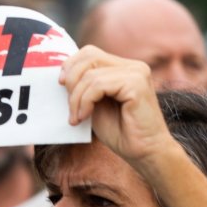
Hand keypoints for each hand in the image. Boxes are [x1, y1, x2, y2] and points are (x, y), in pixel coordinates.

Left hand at [59, 46, 176, 168]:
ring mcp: (136, 73)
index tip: (61, 86)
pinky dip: (85, 101)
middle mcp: (133, 66)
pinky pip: (98, 84)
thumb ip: (85, 87)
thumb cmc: (121, 133)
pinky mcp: (136, 83)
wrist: (145, 153)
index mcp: (124, 68)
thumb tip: (63, 74)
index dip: (71, 66)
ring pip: (90, 74)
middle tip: (70, 108)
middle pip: (89, 56)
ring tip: (76, 118)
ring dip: (76, 98)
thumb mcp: (96, 104)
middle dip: (71, 81)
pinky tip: (85, 117)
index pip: (90, 53)